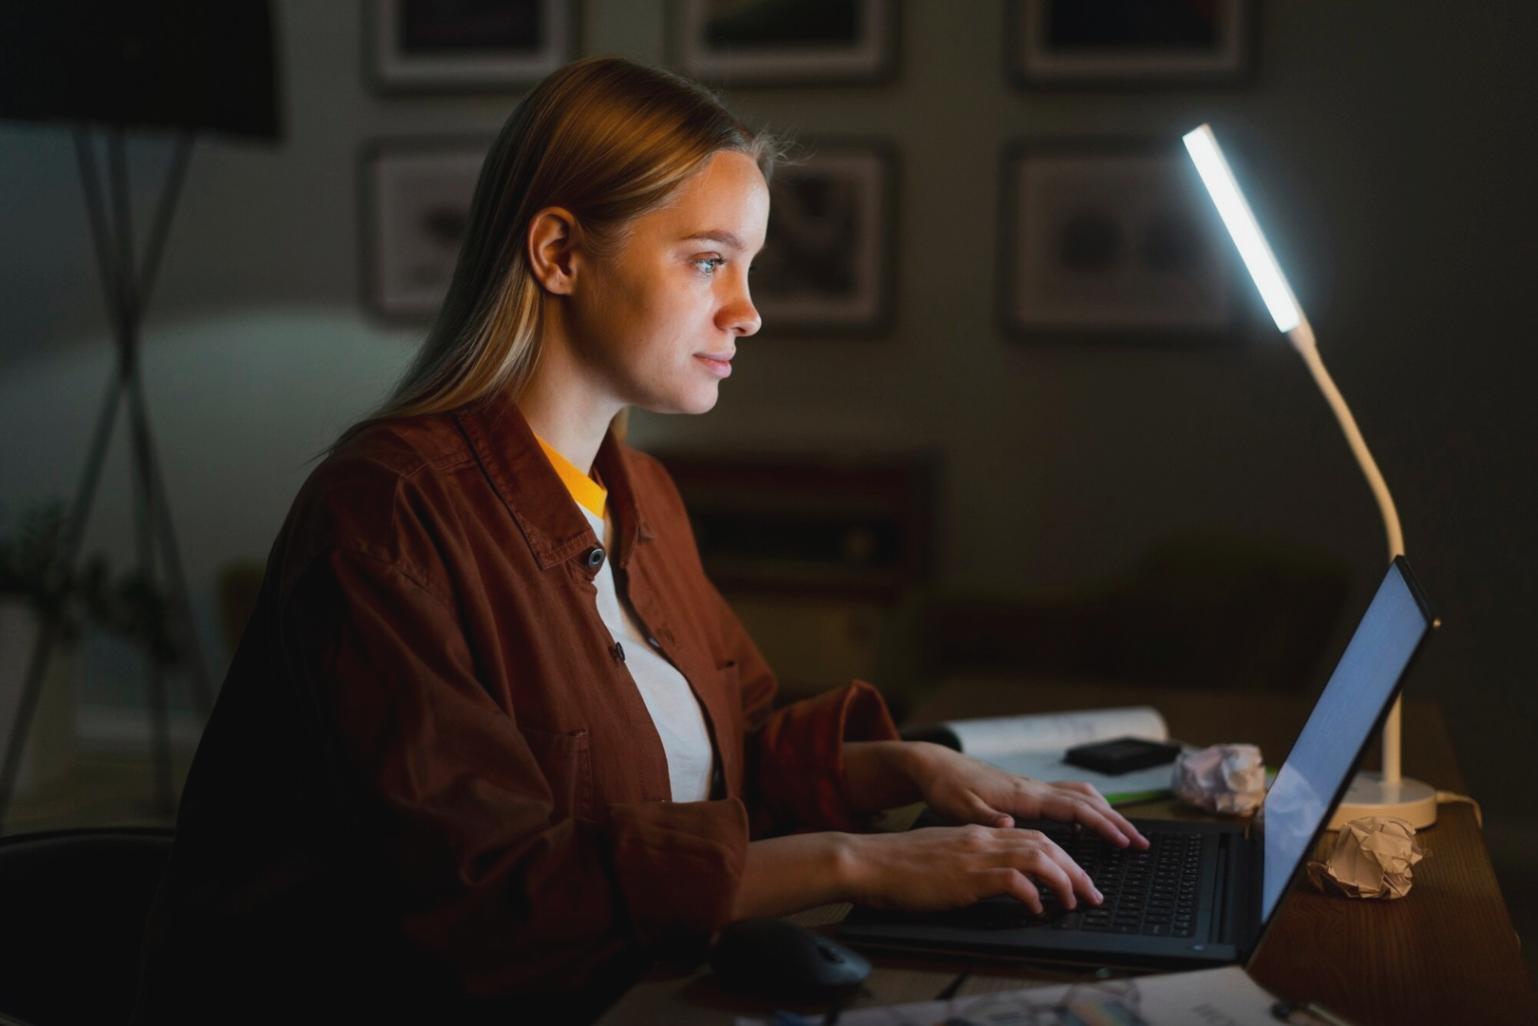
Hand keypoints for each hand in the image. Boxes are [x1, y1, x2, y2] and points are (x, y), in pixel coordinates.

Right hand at [843, 825, 1102, 914]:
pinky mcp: (967, 875)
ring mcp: (976, 854)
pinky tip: (1037, 910)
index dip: (1061, 856)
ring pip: (1038, 857)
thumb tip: (994, 878)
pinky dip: (1032, 895)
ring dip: (1064, 880)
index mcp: (978, 833)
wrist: (869, 861)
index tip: (1076, 877)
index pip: (1032, 837)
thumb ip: (970, 860)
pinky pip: (1013, 881)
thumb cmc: (898, 866)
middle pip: (1045, 845)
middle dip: (1075, 869)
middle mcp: (983, 838)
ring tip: (1075, 902)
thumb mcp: (943, 856)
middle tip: (1092, 893)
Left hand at [903, 742, 1149, 848]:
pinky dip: (1088, 806)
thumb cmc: (945, 788)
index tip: (1125, 842)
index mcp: (1024, 795)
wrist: (935, 764)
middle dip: (1117, 821)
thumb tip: (1013, 827)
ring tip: (1124, 832)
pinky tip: (1090, 819)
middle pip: (1087, 801)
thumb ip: (987, 819)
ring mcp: (1032, 786)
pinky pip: (1067, 795)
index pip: (1075, 810)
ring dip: (1106, 811)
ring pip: (1080, 794)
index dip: (1103, 826)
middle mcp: (1034, 787)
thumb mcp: (959, 808)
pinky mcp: (1026, 789)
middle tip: (1141, 843)